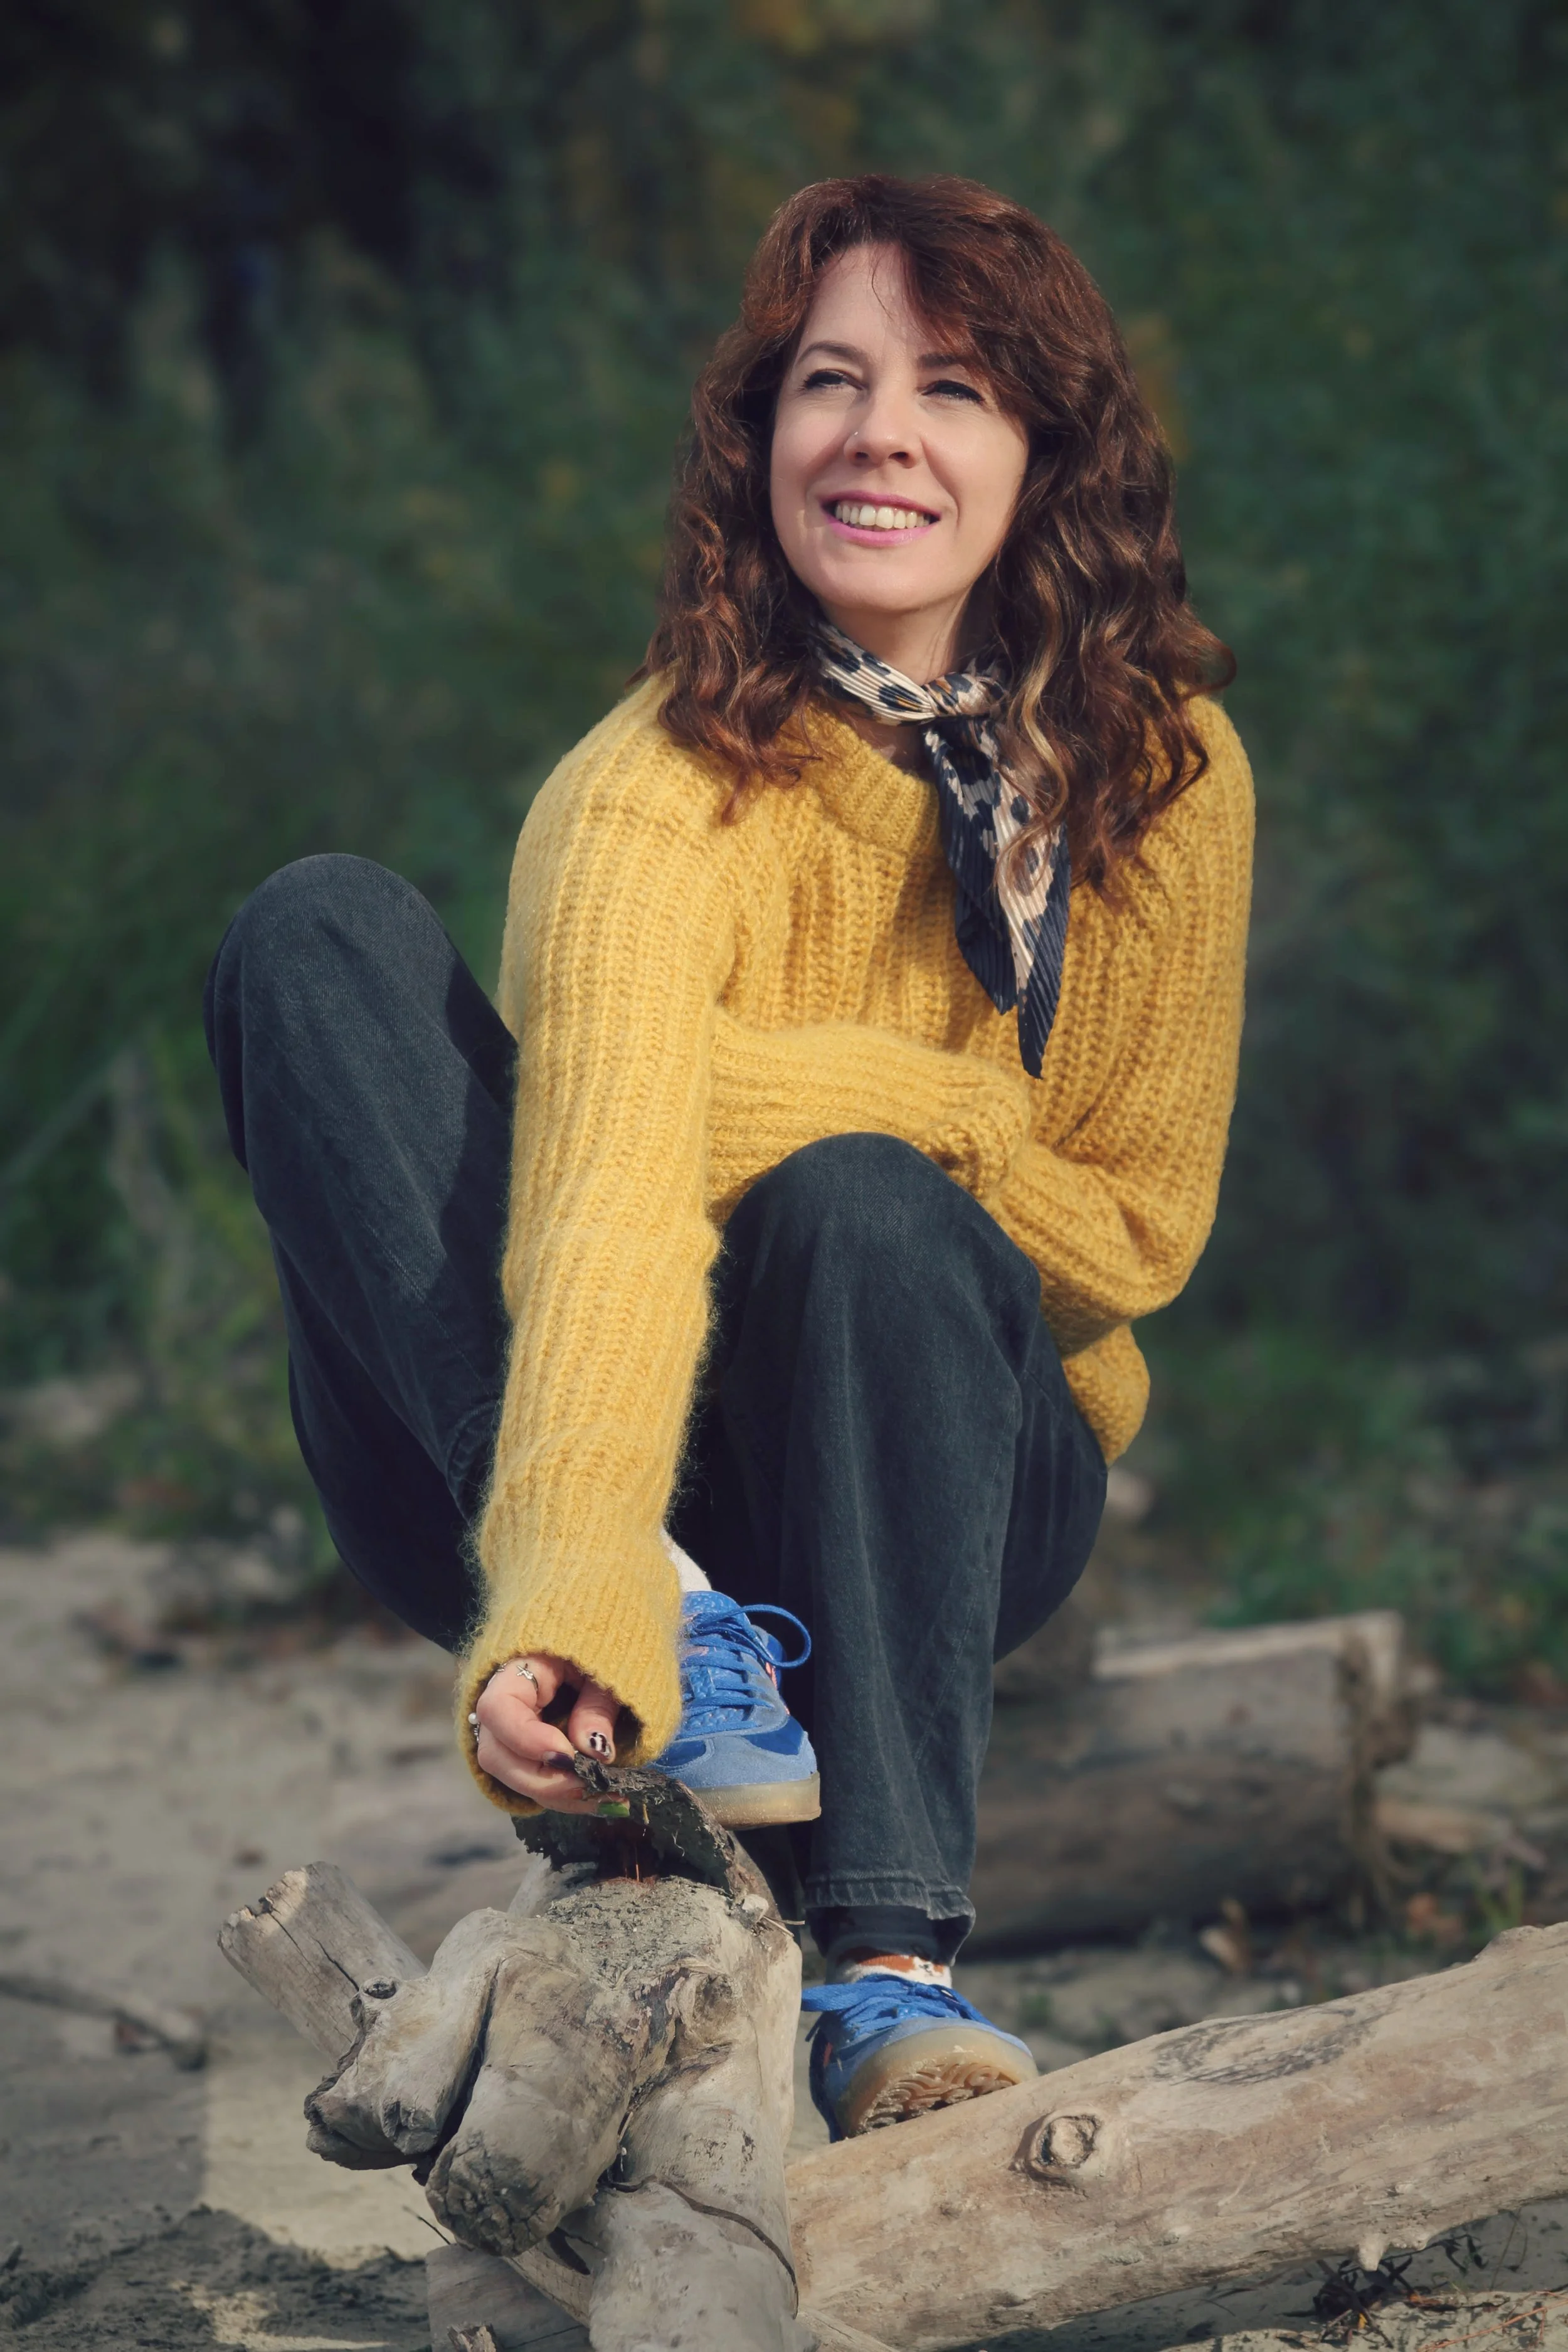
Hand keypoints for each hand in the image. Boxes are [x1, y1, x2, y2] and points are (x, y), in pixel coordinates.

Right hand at [472, 1654, 623, 1810]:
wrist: (599, 1645)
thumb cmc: (599, 1648)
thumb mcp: (604, 1667)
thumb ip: (597, 1704)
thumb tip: (595, 1751)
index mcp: (515, 1671)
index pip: (497, 1708)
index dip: (525, 1738)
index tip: (566, 1753)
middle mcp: (501, 1708)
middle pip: (496, 1754)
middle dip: (542, 1779)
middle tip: (589, 1785)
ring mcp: (508, 1735)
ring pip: (511, 1777)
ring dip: (556, 1795)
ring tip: (603, 1798)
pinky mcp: (525, 1754)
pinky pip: (532, 1782)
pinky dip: (562, 1796)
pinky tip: (595, 1798)